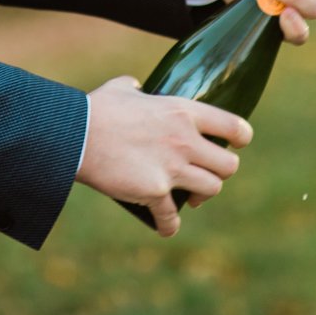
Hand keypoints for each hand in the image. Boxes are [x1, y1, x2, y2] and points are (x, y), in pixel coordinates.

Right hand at [75, 75, 251, 236]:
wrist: (74, 135)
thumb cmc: (97, 109)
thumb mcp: (123, 88)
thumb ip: (137, 87)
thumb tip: (138, 87)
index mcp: (183, 111)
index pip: (233, 126)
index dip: (241, 137)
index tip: (239, 144)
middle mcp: (184, 139)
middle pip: (229, 166)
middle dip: (220, 173)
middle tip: (204, 175)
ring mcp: (171, 167)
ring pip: (211, 190)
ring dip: (201, 197)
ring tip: (189, 199)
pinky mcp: (154, 191)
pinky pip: (172, 217)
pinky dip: (169, 225)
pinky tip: (166, 227)